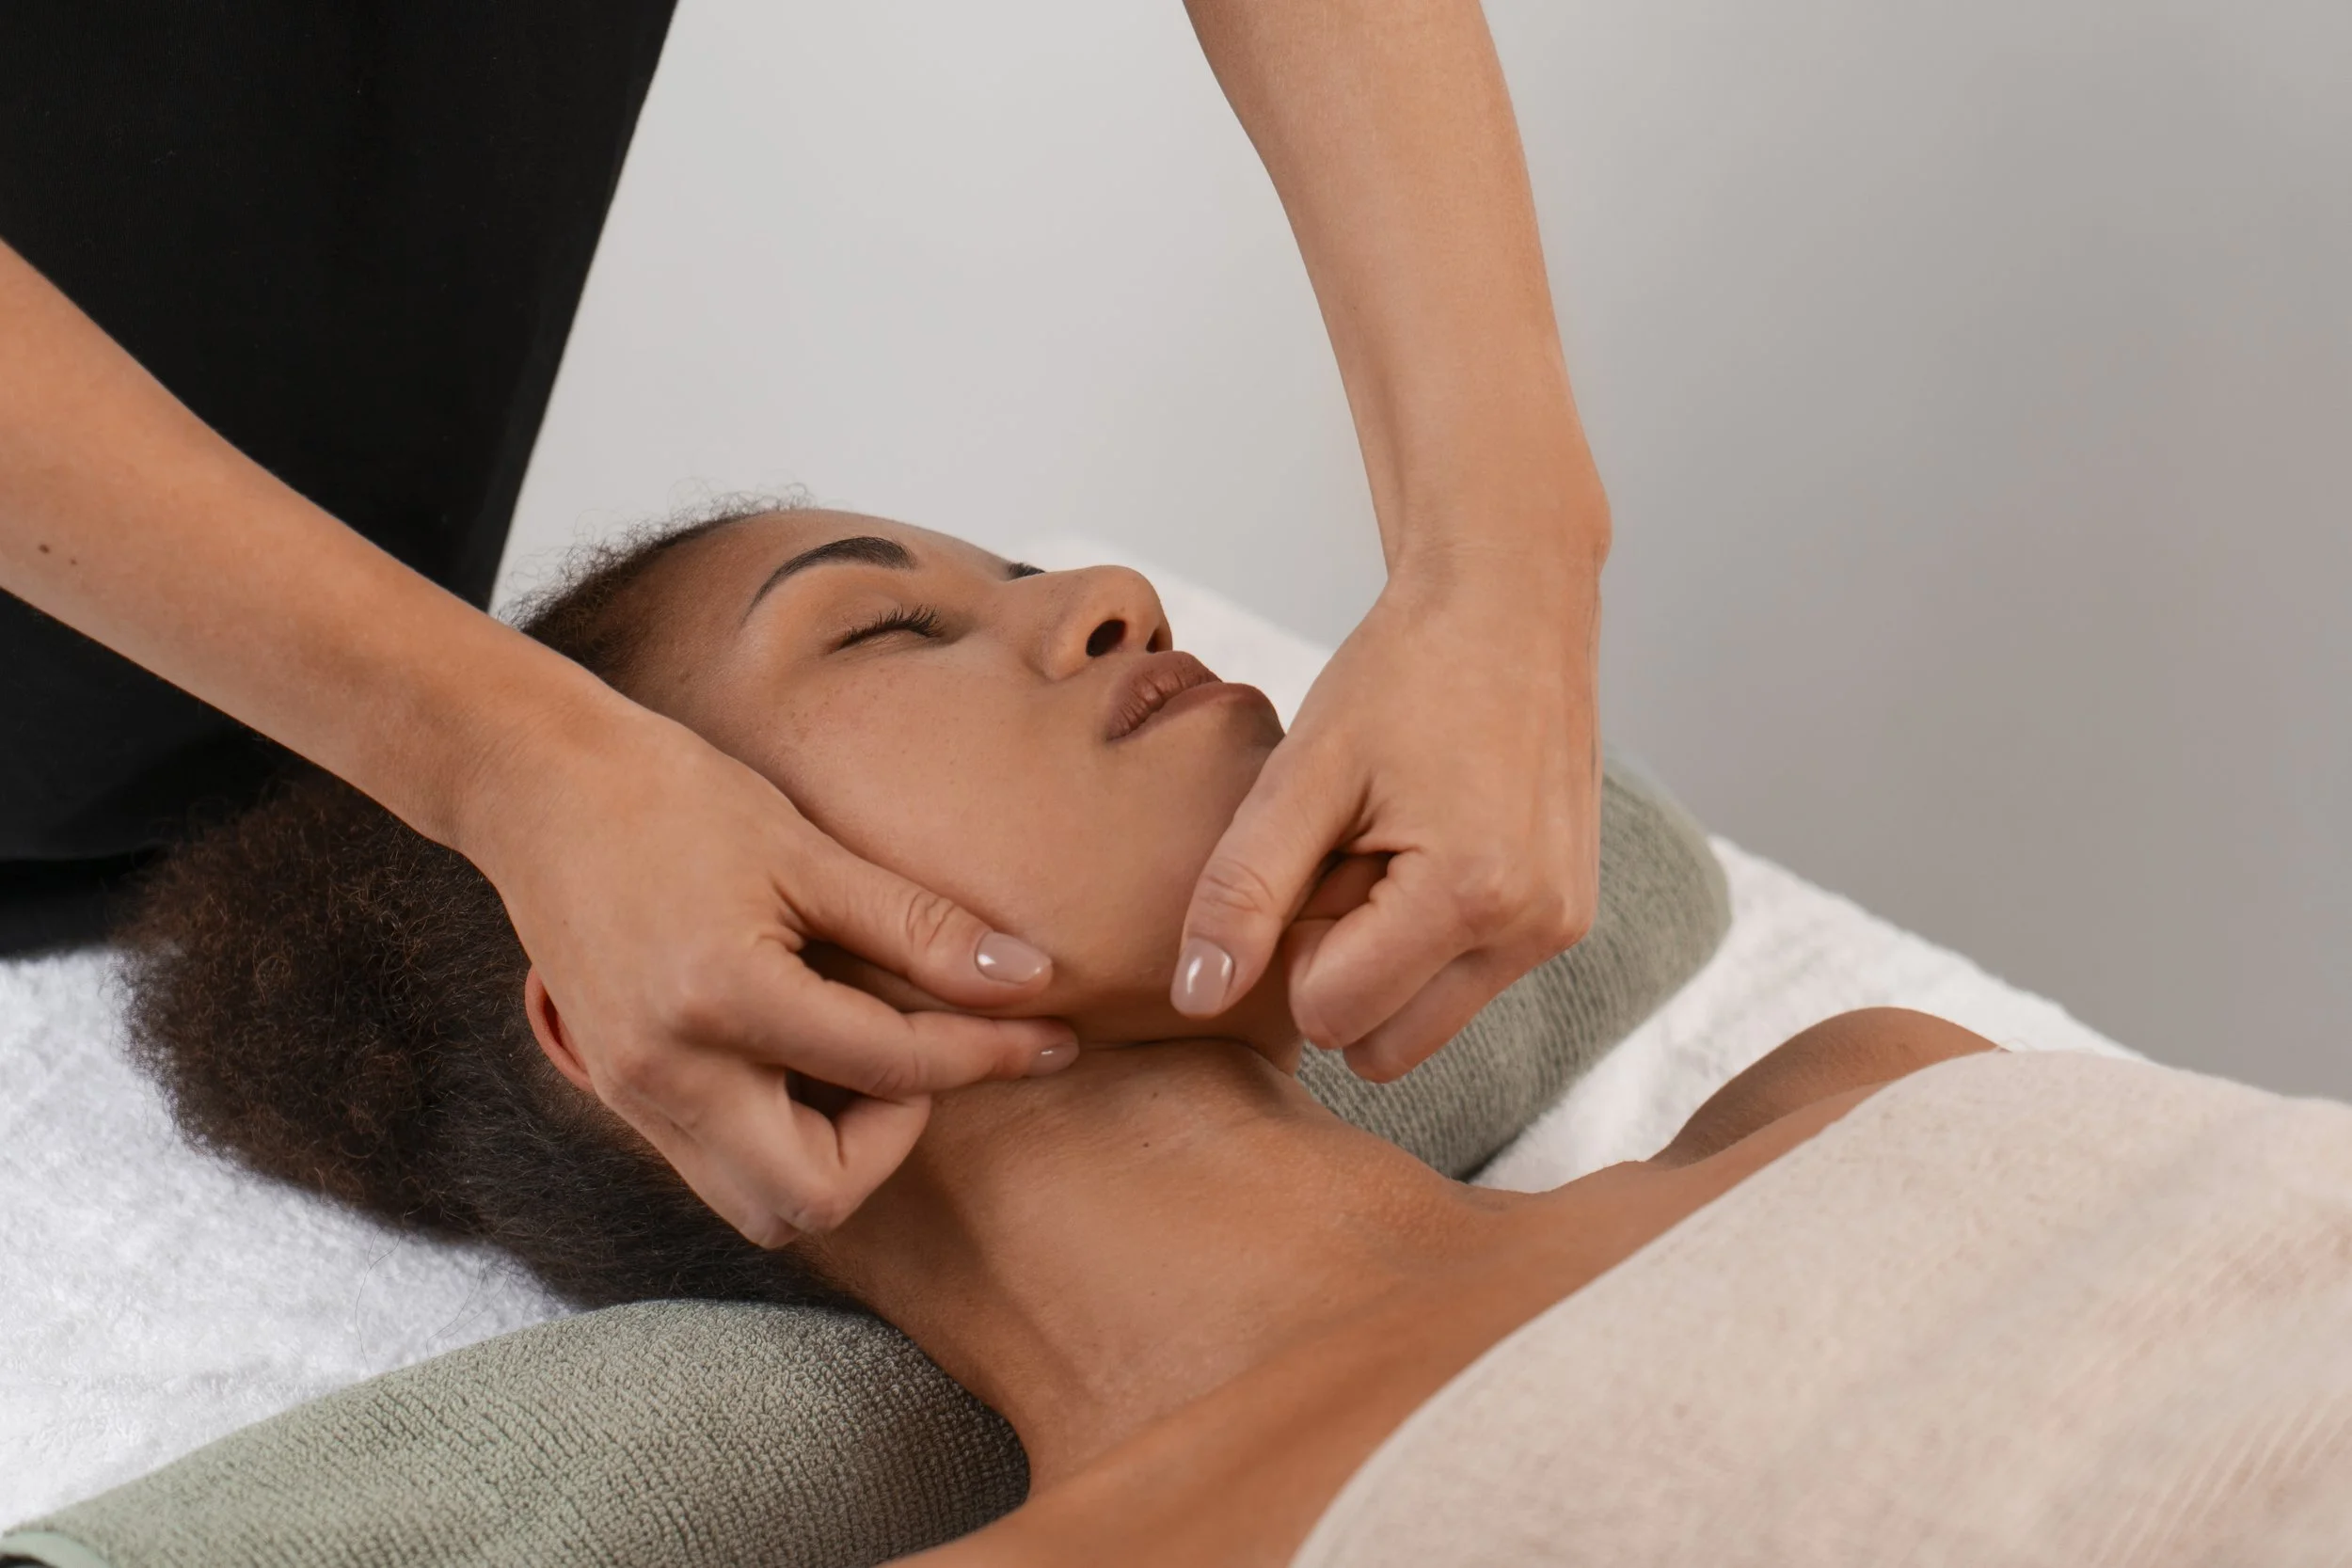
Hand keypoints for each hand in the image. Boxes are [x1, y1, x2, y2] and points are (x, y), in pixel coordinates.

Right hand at [467, 699, 1076, 1244]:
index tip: (1048, 1034)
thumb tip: (1029, 981)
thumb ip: (919, 930)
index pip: (889, 1069)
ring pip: (762, 1207)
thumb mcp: (807, 852)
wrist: (539, 788)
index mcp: (720, 999)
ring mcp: (633, 1095)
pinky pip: (721, 1168)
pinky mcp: (621, 1094)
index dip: (986, 1052)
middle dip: (891, 1142)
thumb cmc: (674, 798)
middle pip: (813, 1198)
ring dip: (836, 1158)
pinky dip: (785, 1142)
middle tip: (914, 1056)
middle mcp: (668, 1072)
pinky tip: (811, 1062)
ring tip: (861, 1059)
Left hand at [1173, 548, 1601, 1080]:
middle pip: (1382, 1044)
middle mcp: (1533, 929)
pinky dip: (1427, 934)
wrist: (1510, 601)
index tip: (1313, 856)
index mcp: (1470, 896)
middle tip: (1344, 858)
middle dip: (1340, 970)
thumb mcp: (1303, 772)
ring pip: (1423, 1021)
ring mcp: (1560, 927)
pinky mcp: (1568, 914)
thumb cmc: (1403, 671)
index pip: (1330, 1015)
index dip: (1292, 948)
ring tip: (1386, 845)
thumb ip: (1242, 889)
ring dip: (1383, 956)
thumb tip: (1197, 997)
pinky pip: (1465, 978)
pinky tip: (1425, 844)